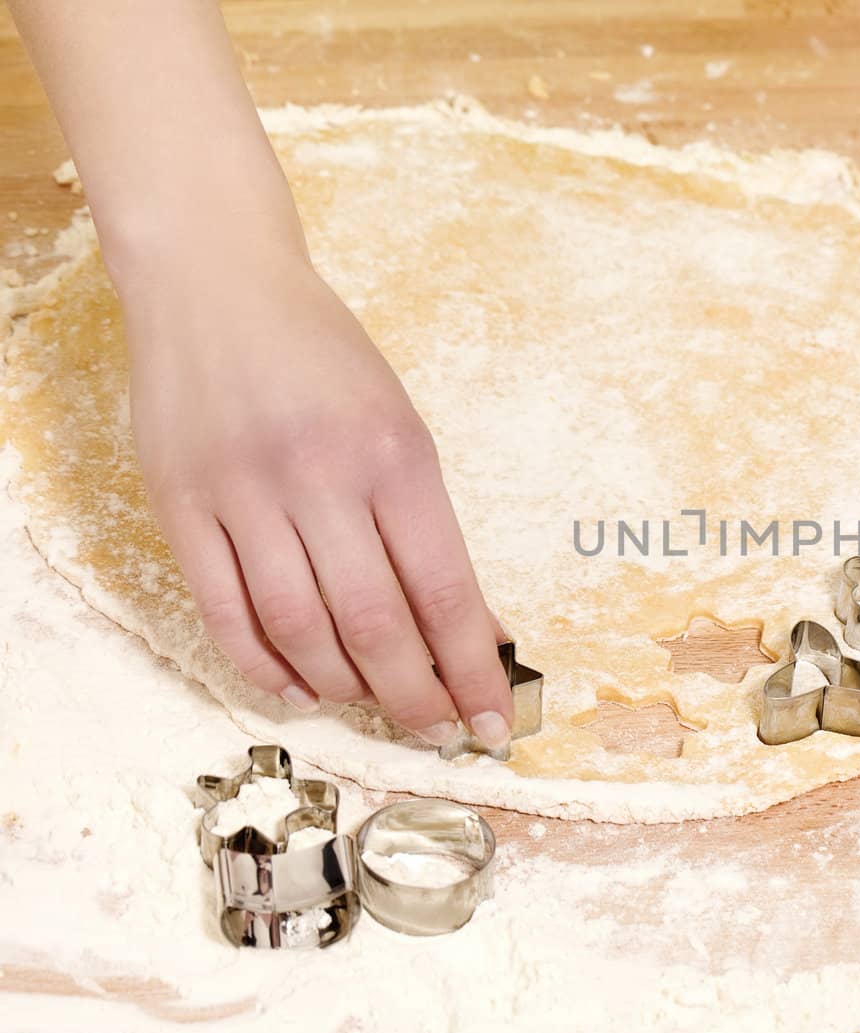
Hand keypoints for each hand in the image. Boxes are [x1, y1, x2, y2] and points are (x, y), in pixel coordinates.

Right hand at [121, 249, 511, 747]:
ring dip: (344, 687)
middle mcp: (319, 476)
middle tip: (437, 731)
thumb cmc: (327, 360)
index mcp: (393, 455)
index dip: (470, 670)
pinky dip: (264, 666)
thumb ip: (428, 529)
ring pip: (298, 630)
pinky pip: (224, 613)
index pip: (444, 591)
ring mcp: (243, 493)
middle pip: (374, 625)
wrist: (218, 286)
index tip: (493, 722)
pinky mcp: (180, 505)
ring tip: (373, 704)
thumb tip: (469, 629)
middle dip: (415, 697)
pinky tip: (298, 687)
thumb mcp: (401, 428)